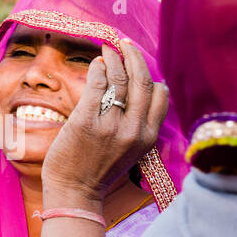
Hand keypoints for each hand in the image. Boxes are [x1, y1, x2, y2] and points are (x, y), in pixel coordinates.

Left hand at [41, 39, 168, 205]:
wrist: (76, 192)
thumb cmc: (100, 170)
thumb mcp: (131, 150)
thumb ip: (138, 124)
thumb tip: (137, 91)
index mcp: (148, 137)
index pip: (160, 95)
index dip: (151, 74)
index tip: (140, 64)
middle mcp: (134, 130)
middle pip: (143, 81)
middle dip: (135, 57)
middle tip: (125, 44)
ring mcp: (111, 125)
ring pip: (120, 79)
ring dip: (115, 58)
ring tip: (109, 49)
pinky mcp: (86, 121)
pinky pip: (97, 84)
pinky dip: (99, 68)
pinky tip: (97, 63)